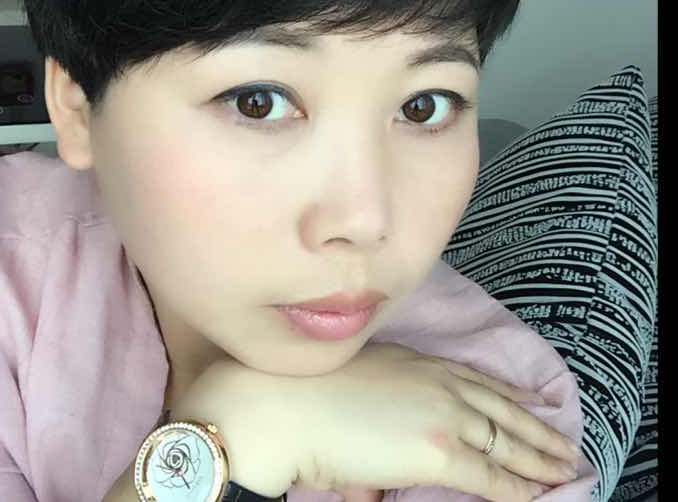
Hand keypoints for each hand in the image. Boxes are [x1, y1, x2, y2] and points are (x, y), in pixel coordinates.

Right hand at [171, 343, 578, 501]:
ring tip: (564, 466)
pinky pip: (493, 477)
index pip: (477, 379)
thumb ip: (389, 399)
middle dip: (537, 428)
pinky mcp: (440, 453)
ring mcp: (443, 415)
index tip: (531, 402)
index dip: (510, 394)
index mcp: (418, 362)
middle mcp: (438, 382)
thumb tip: (394, 431)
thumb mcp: (360, 379)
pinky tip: (540, 491)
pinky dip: (520, 487)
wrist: (286, 405)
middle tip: (564, 441)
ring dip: (539, 456)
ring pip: (506, 440)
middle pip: (502, 408)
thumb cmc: (309, 393)